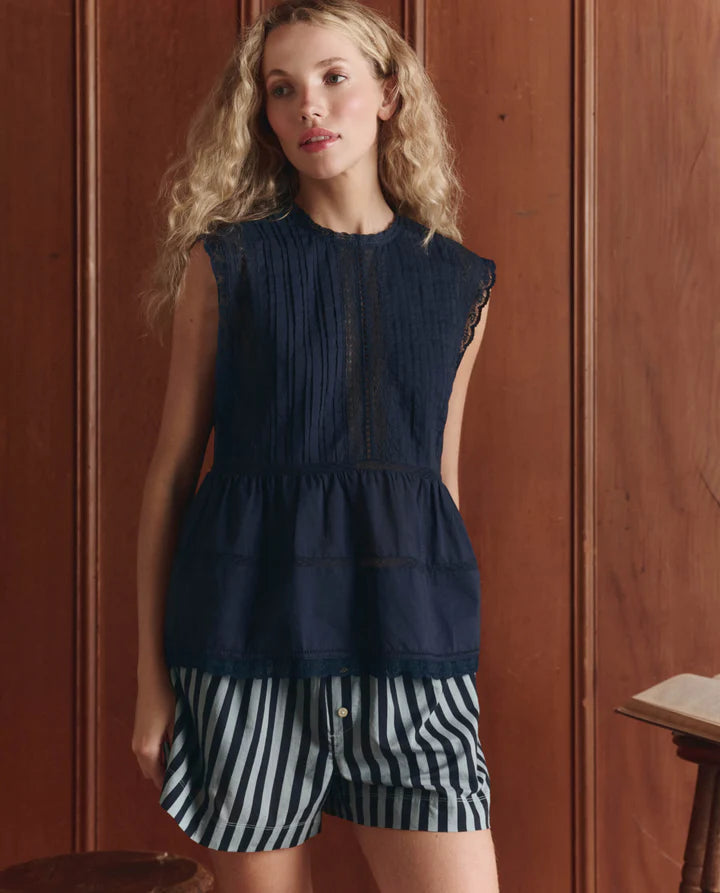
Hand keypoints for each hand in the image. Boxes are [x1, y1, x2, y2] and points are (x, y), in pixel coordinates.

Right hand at [132, 666, 175, 790]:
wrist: (152, 676)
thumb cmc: (167, 698)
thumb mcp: (177, 724)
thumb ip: (178, 747)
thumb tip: (186, 766)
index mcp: (146, 750)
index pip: (157, 778)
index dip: (171, 786)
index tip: (186, 790)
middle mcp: (137, 748)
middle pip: (150, 773)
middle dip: (165, 777)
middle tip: (187, 777)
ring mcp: (136, 739)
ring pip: (148, 762)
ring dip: (161, 765)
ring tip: (183, 763)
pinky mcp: (139, 730)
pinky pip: (147, 752)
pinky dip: (158, 755)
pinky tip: (173, 748)